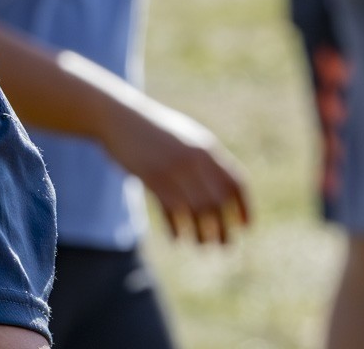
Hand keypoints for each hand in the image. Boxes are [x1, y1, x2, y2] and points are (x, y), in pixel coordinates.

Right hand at [100, 92, 249, 243]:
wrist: (118, 117)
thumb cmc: (154, 130)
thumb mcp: (186, 138)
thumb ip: (206, 161)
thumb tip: (227, 192)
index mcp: (207, 149)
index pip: (236, 184)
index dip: (245, 208)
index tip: (245, 228)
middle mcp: (193, 159)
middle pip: (218, 202)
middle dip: (225, 229)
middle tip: (226, 247)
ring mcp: (172, 168)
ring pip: (197, 210)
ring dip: (202, 234)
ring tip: (202, 246)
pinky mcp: (150, 177)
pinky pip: (170, 211)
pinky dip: (176, 229)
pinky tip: (177, 239)